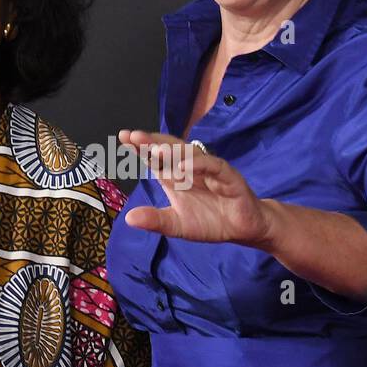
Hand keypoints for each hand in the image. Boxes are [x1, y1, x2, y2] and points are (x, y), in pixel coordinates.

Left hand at [117, 129, 274, 247]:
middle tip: (134, 136)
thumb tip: (128, 219)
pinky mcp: (228, 176)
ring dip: (173, 151)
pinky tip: (184, 167)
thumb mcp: (177, 225)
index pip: (155, 158)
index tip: (123, 138)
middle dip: (152, 142)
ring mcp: (209, 169)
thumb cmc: (210, 221)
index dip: (141, 148)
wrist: (243, 229)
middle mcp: (190, 168)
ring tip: (155, 150)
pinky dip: (199, 165)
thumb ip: (156, 220)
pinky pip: (213, 166)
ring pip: (190, 154)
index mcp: (176, 177)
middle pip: (170, 149)